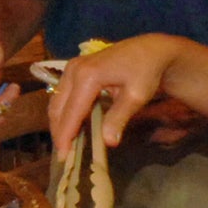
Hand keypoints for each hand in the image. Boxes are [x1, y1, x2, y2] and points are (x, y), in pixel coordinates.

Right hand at [51, 35, 182, 153]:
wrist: (150, 50)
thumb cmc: (145, 72)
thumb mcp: (136, 96)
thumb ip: (119, 118)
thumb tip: (108, 142)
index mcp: (87, 76)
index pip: (71, 112)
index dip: (66, 135)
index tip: (62, 157)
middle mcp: (74, 70)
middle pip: (58, 107)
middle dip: (59, 132)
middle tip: (63, 156)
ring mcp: (72, 67)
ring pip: (57, 102)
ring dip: (60, 123)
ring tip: (65, 145)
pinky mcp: (74, 69)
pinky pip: (62, 95)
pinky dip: (64, 113)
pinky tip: (71, 128)